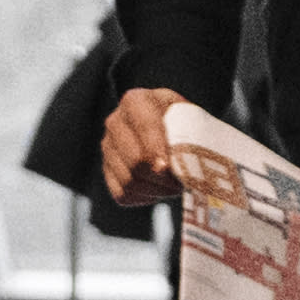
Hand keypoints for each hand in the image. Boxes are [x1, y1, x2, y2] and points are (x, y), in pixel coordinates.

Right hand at [94, 82, 184, 203]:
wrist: (168, 127)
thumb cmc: (184, 121)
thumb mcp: (190, 116)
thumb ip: (191, 133)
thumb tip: (192, 162)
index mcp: (135, 101)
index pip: (144, 127)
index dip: (156, 150)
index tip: (168, 168)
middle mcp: (115, 122)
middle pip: (134, 160)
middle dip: (162, 178)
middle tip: (181, 183)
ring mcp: (108, 147)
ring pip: (129, 181)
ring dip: (157, 191)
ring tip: (174, 186)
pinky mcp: (107, 171)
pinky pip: (123, 194)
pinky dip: (145, 198)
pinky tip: (160, 189)